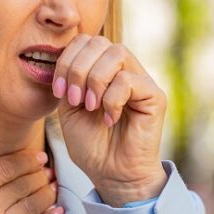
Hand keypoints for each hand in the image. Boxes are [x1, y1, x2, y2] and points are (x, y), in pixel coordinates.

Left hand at [51, 34, 167, 206]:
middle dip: (77, 68)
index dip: (67, 59)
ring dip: (94, 79)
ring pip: (117, 53)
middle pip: (100, 41)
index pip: (86, 40)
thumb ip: (69, 78)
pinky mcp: (154, 96)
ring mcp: (141, 80)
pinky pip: (128, 80)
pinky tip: (110, 119)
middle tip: (73, 99)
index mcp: (103, 69)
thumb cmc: (92, 145)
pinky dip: (111, 99)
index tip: (58, 91)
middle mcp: (124, 69)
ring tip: (90, 106)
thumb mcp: (69, 107)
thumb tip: (67, 56)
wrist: (111, 174)